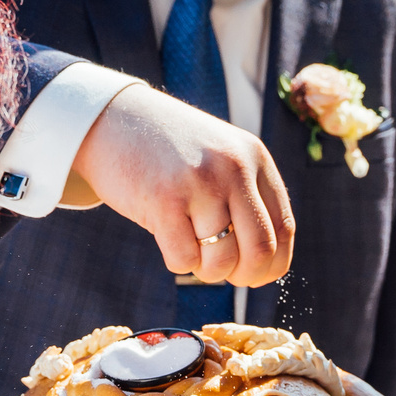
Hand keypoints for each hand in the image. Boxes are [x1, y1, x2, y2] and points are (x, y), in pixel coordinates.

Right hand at [72, 86, 293, 286]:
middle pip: (259, 251)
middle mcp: (234, 168)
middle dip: (242, 276)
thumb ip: (248, 196)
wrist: (113, 119)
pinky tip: (168, 238)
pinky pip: (184, 259)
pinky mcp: (163, 200)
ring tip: (191, 250)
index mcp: (255, 158)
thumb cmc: (169, 150)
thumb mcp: (222, 157)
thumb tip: (266, 264)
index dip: (271, 265)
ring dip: (206, 270)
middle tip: (221, 272)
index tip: (252, 274)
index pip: (282, 229)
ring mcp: (200, 183)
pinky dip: (178, 262)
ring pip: (221, 261)